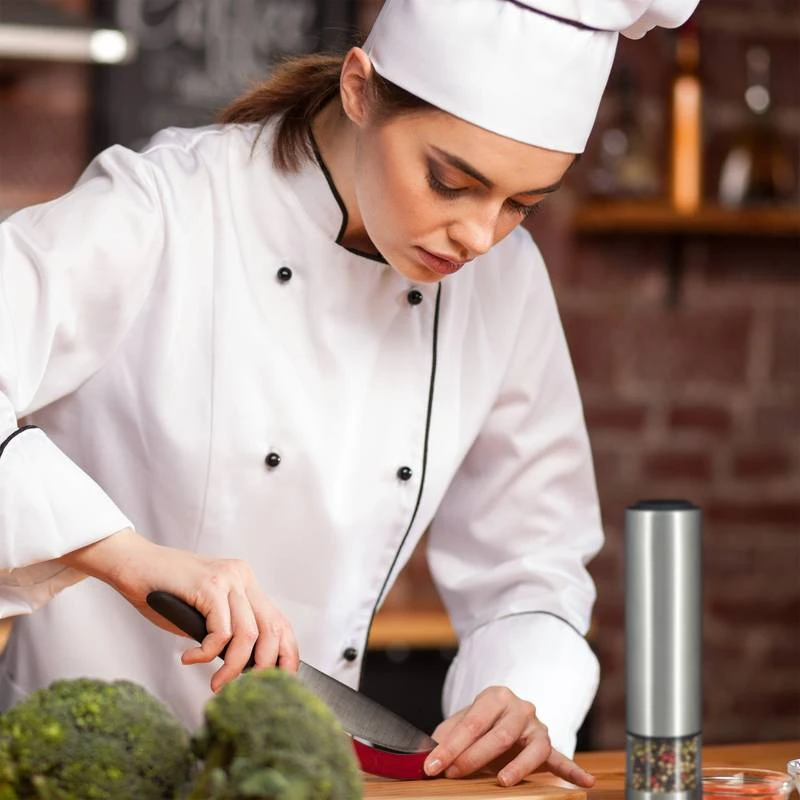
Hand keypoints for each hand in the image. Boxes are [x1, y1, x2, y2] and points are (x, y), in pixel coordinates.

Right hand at [58, 528, 298, 691]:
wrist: (132, 563)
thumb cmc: (162, 592)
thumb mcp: (204, 611)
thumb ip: (226, 629)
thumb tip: (247, 666)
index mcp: (245, 582)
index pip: (280, 621)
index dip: (286, 653)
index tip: (282, 680)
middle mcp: (242, 577)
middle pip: (273, 628)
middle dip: (265, 666)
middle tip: (244, 689)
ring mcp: (228, 579)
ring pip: (248, 634)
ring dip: (233, 667)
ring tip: (215, 683)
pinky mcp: (209, 586)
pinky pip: (221, 631)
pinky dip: (206, 653)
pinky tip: (189, 657)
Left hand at [424, 686, 595, 787]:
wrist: (505, 715)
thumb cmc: (480, 723)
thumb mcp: (461, 722)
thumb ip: (446, 735)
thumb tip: (426, 755)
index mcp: (494, 696)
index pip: (472, 722)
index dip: (451, 746)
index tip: (433, 765)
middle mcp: (519, 707)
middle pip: (499, 735)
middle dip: (473, 757)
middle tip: (452, 774)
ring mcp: (536, 726)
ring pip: (531, 747)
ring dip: (517, 766)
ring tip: (502, 781)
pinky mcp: (548, 745)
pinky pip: (561, 758)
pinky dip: (573, 771)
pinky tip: (585, 782)